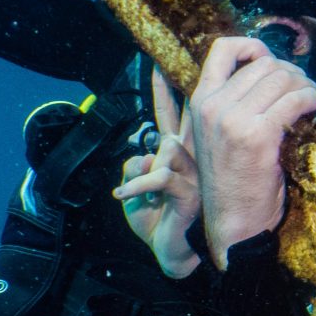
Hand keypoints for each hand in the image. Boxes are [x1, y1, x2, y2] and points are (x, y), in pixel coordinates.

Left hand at [114, 68, 201, 278]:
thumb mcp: (137, 188)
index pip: (170, 115)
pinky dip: (135, 186)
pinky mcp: (189, 191)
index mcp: (176, 154)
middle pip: (181, 117)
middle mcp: (189, 158)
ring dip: (143, 172)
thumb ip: (136, 165)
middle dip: (172, 91)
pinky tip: (121, 195)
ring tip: (134, 193)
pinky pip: (158, 176)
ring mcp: (194, 173)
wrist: (172, 252)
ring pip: (166, 150)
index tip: (159, 62)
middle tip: (165, 64)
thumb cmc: (156, 219)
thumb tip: (140, 155)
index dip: (164, 90)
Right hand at [185, 37, 315, 269]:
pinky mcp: (258, 135)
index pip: (221, 48)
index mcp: (200, 100)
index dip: (252, 45)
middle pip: (265, 63)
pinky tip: (314, 109)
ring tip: (310, 100)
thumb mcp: (218, 134)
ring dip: (305, 85)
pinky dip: (312, 99)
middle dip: (291, 72)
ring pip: (283, 77)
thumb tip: (272, 71)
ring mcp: (234, 120)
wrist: (233, 222)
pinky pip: (296, 99)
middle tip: (302, 90)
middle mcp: (213, 105)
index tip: (272, 61)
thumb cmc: (233, 179)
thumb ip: (234, 102)